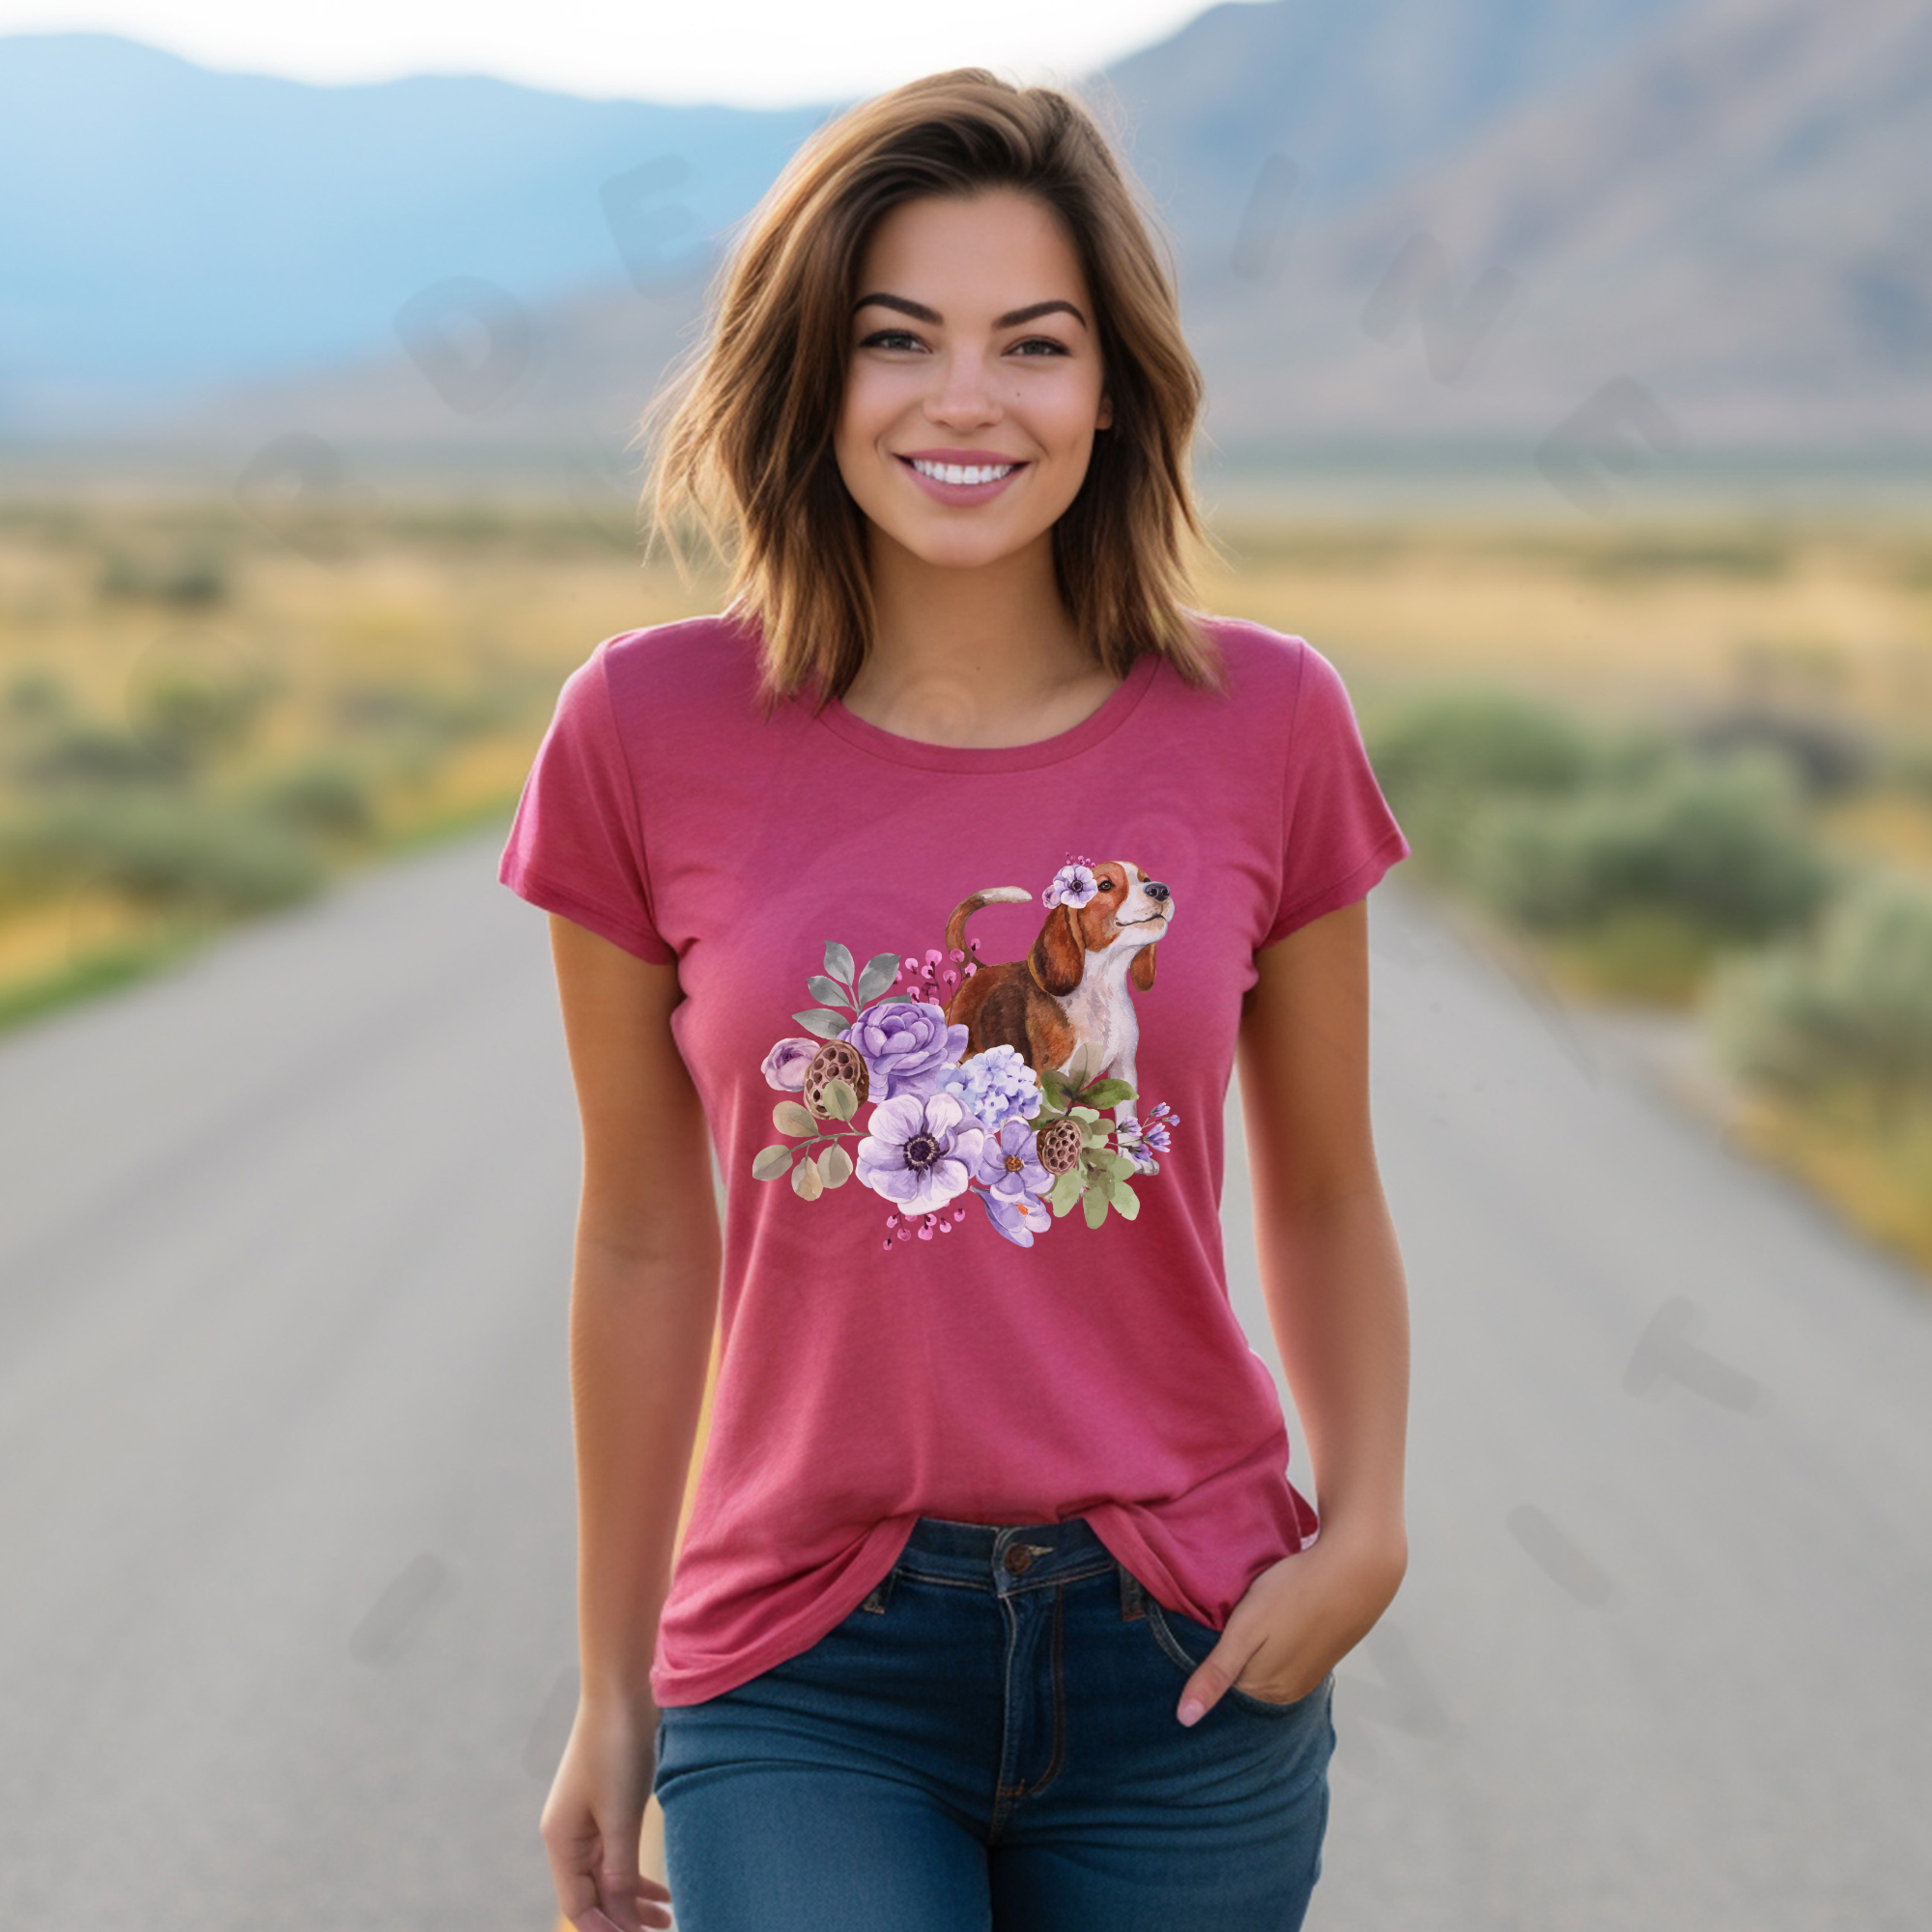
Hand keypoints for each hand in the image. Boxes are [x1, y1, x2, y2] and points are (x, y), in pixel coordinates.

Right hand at [539, 1693, 674, 1931]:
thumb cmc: (616, 1750)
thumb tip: (618, 1915)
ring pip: (608, 1879)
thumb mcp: (619, 1815)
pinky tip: (664, 1892)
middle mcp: (569, 1837)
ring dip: (634, 1903)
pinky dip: (639, 1878)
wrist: (624, 1692)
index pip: (578, 1906)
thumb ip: (618, 1869)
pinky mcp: (609, 1809)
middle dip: (623, 1921)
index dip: (606, 1931)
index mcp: (561, 1841)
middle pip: (592, 1897)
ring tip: (668, 1920)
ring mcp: (588, 1823)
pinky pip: (619, 1856)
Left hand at [1175, 1529, 1404, 1724]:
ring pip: (1263, 1670)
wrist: (1355, 1570)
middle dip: (1228, 1661)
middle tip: (1221, 1623)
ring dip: (1252, 1653)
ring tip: (1247, 1621)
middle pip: (1243, 1683)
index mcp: (1265, 1689)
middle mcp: (1287, 1692)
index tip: (1200, 1637)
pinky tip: (1271, 1624)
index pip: (1221, 1690)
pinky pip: (1284, 1659)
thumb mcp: (1245, 1630)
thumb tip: (1185, 1719)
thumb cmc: (1294, 1593)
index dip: (1206, 1663)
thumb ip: (1216, 1673)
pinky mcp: (1320, 1656)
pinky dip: (1272, 1646)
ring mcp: (1307, 1675)